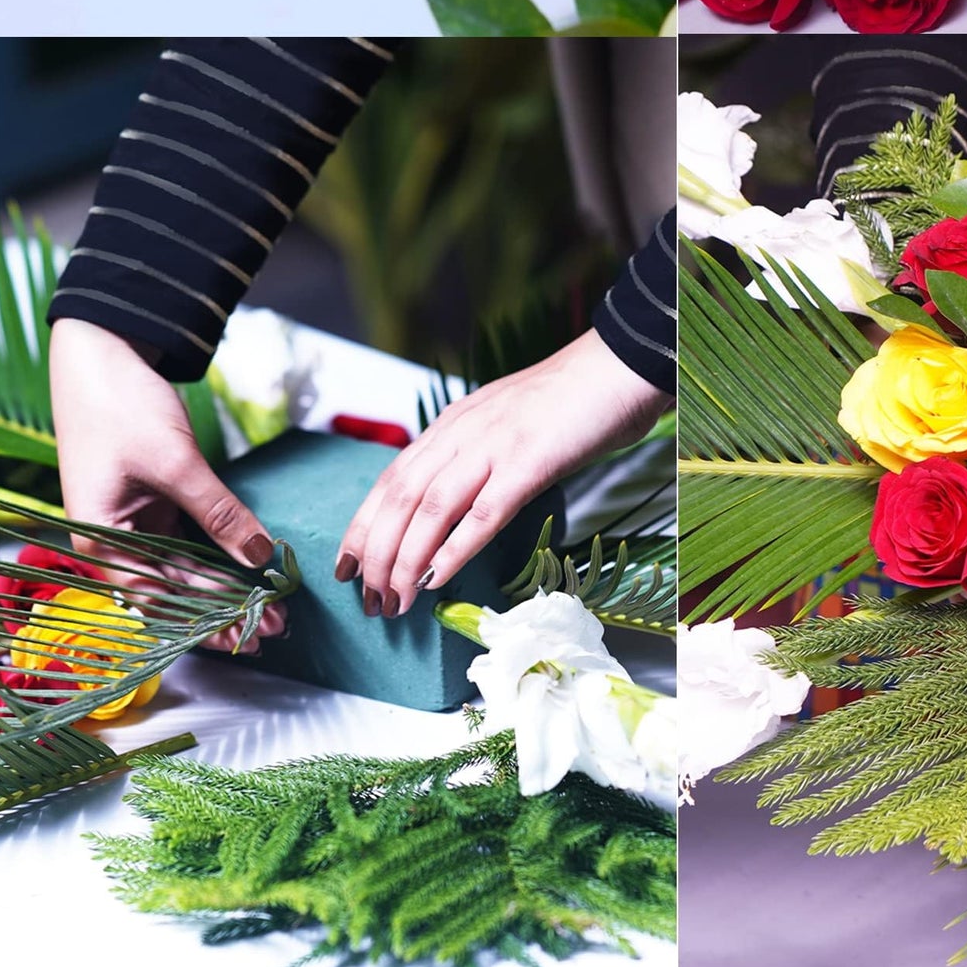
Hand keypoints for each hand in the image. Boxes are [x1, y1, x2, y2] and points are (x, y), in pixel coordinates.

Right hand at [48, 318, 285, 651]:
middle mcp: (113, 540)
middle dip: (223, 609)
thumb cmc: (122, 407)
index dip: (206, 619)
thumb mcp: (175, 462)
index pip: (158, 598)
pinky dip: (216, 552)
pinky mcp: (151, 500)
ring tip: (269, 604)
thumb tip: (261, 556)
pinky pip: (186, 538)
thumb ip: (218, 512)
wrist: (102, 351)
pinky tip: (248, 566)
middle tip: (275, 626)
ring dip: (223, 585)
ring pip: (182, 566)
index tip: (252, 632)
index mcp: (102, 541)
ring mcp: (133, 520)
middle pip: (171, 589)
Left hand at [339, 327, 669, 618]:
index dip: (364, 525)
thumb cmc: (573, 402)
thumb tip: (455, 506)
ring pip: (430, 508)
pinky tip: (437, 577)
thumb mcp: (508, 425)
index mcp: (455, 424)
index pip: (392, 478)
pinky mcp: (529, 460)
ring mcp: (494, 444)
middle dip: (375, 554)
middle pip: (399, 498)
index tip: (347, 566)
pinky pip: (482, 510)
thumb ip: (478, 456)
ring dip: (405, 560)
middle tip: (368, 601)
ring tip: (395, 600)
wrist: (619, 366)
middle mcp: (463, 432)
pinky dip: (455, 547)